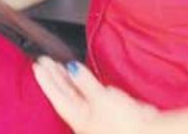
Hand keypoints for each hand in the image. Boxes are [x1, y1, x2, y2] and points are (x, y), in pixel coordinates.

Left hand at [33, 56, 158, 133]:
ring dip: (66, 79)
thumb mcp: (102, 98)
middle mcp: (84, 117)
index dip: (46, 80)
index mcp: (78, 118)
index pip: (57, 96)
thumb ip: (85, 82)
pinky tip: (79, 73)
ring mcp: (94, 114)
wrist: (149, 133)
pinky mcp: (107, 110)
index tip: (38, 66)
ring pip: (75, 93)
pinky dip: (82, 82)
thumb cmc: (125, 124)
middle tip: (43, 62)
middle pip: (64, 94)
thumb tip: (71, 69)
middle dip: (54, 77)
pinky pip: (88, 93)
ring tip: (56, 65)